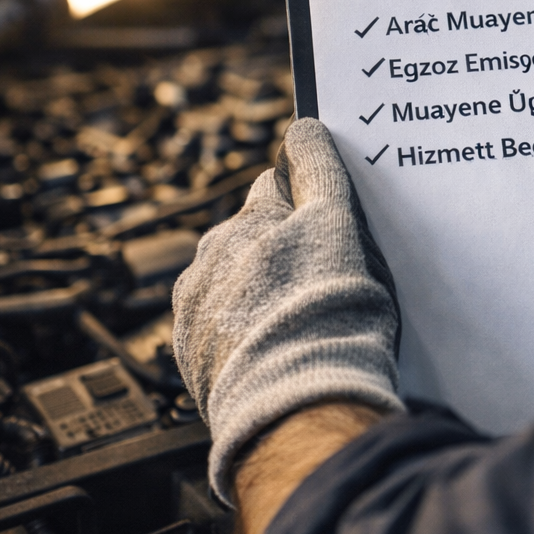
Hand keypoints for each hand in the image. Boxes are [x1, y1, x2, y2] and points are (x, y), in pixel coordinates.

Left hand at [172, 117, 402, 503]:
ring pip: (235, 284)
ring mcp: (197, 309)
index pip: (278, 184)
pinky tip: (279, 350)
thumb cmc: (328, 313)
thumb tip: (303, 130)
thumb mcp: (339, 224)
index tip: (330, 219)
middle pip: (254, 236)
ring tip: (301, 322)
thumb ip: (319, 172)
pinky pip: (222, 331)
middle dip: (283, 249)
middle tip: (326, 278)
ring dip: (260, 294)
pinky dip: (245, 335)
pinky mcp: (194, 356)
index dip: (310, 199)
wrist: (299, 403)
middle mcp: (211, 257)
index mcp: (248, 219)